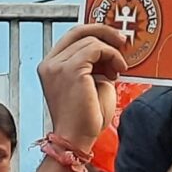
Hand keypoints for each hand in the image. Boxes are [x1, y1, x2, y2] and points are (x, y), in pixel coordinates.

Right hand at [36, 21, 129, 150]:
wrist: (76, 139)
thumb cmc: (84, 119)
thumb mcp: (89, 84)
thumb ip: (93, 65)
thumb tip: (109, 50)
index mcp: (50, 67)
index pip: (71, 38)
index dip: (94, 34)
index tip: (113, 41)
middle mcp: (49, 64)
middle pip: (79, 31)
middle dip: (104, 31)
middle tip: (122, 41)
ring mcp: (57, 66)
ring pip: (90, 40)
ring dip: (111, 51)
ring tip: (118, 69)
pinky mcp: (70, 69)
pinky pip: (96, 48)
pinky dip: (111, 55)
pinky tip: (118, 70)